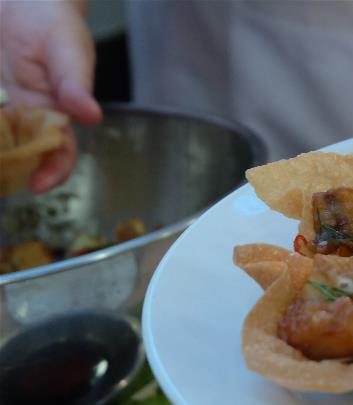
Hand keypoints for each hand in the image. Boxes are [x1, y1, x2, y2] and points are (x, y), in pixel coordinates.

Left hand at [0, 0, 100, 192]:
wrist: (21, 0)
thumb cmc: (54, 21)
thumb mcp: (69, 49)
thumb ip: (75, 83)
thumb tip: (91, 116)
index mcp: (56, 114)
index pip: (59, 152)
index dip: (53, 172)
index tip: (38, 186)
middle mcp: (25, 118)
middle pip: (17, 154)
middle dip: (7, 167)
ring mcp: (0, 109)